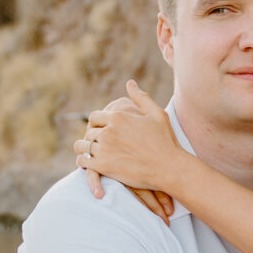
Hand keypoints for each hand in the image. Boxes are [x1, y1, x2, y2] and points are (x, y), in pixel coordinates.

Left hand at [78, 83, 187, 198]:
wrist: (169, 168)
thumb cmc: (166, 141)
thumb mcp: (157, 114)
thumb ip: (141, 98)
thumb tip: (130, 83)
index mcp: (119, 116)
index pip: (95, 116)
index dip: (95, 123)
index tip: (99, 130)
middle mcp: (109, 130)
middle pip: (89, 131)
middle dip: (92, 137)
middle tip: (95, 144)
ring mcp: (105, 148)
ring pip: (83, 146)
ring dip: (85, 149)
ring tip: (89, 153)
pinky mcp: (103, 166)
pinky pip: (83, 161)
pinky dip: (83, 162)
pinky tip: (88, 164)